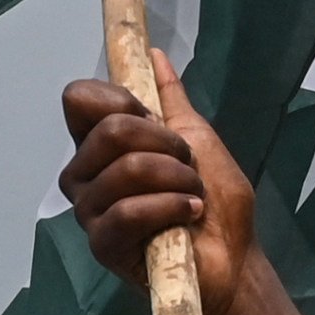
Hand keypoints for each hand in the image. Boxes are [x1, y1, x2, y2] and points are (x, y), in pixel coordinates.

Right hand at [58, 66, 251, 307]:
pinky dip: (170, 207)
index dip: (121, 100)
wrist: (235, 260)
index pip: (80, 100)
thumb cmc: (216, 204)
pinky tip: (188, 215)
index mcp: (100, 146)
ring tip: (193, 195)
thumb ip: (171, 100)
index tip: (154, 120)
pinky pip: (127, 211)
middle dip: (165, 144)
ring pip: (125, 168)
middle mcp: (85, 175)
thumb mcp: (198, 139)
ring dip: (176, 178)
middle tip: (188, 166)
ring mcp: (90, 211)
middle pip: (109, 130)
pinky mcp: (102, 245)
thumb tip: (154, 54)